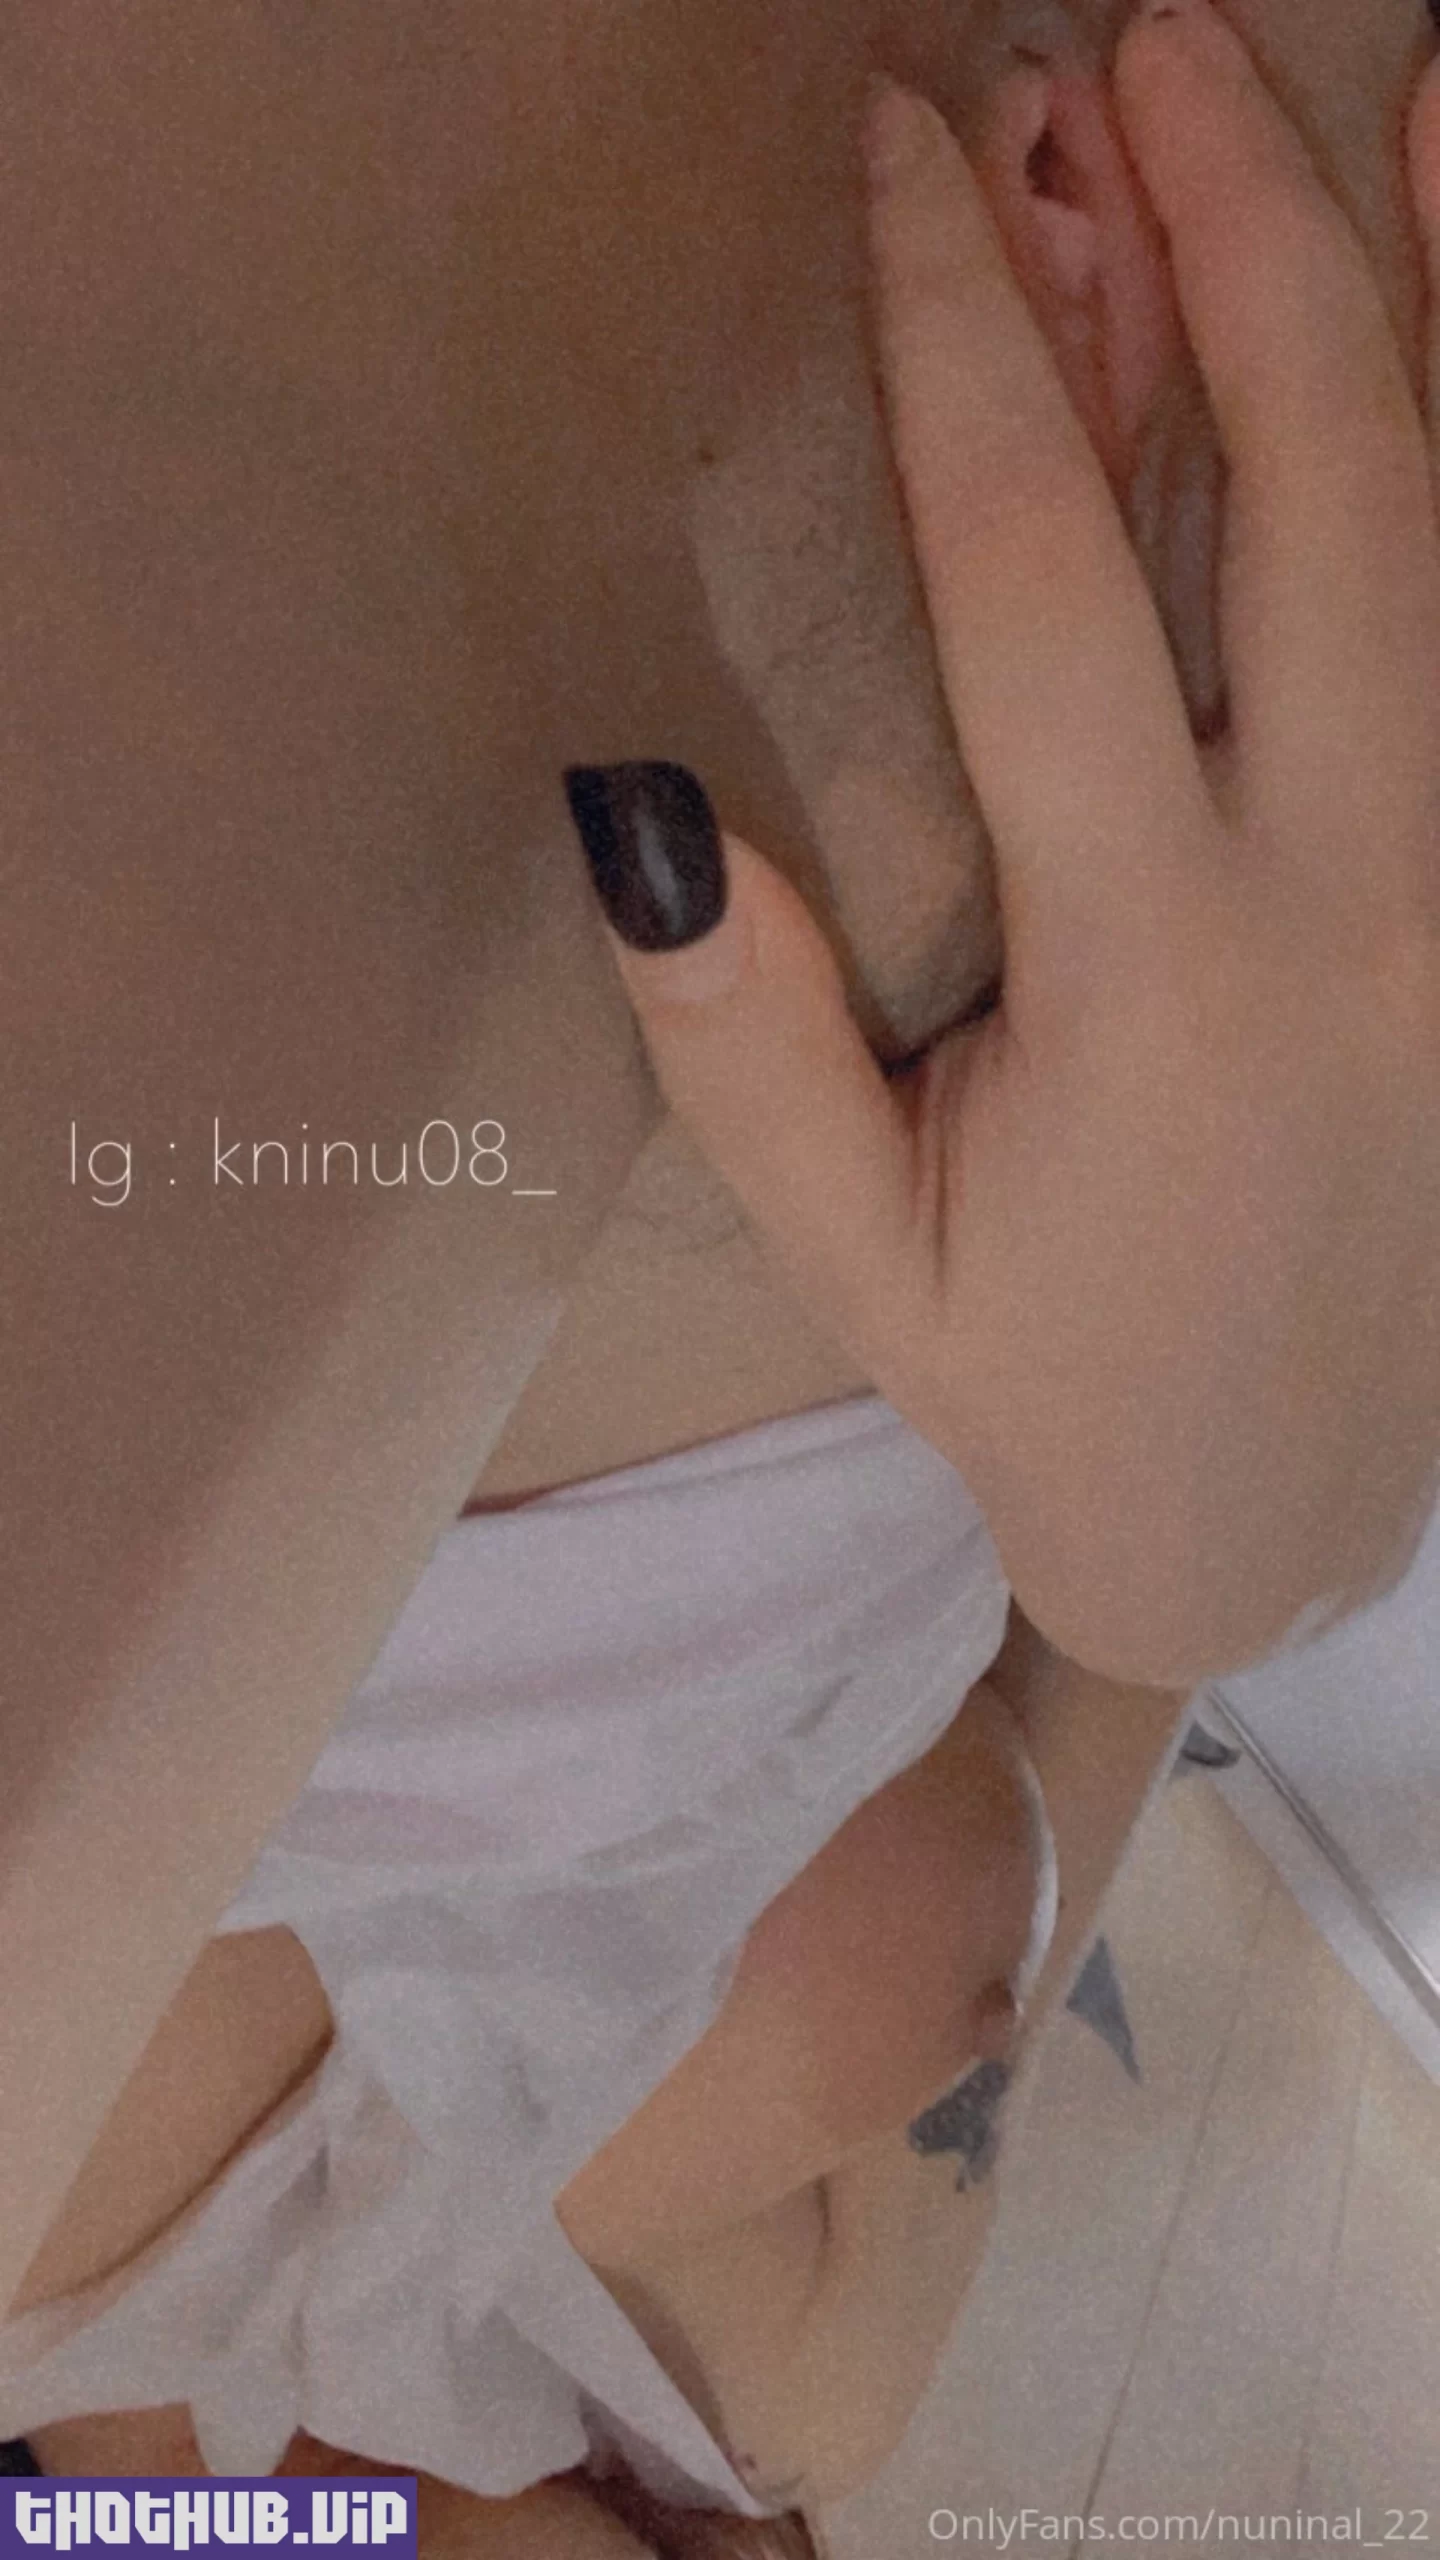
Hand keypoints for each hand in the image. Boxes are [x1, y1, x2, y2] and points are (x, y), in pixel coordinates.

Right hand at [570, 0, 1439, 1688]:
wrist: (1295, 1512)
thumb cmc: (1058, 1383)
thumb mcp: (865, 1266)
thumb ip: (749, 1057)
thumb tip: (636, 811)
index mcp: (1154, 976)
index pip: (1042, 581)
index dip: (967, 341)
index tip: (910, 159)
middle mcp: (1353, 897)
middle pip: (1311, 486)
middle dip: (1221, 232)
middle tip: (1129, 43)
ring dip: (1392, 282)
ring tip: (1340, 76)